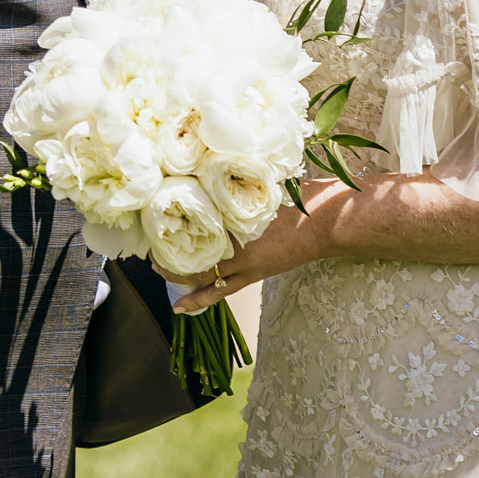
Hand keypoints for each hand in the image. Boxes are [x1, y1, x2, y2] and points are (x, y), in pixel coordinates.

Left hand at [167, 181, 346, 314]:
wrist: (327, 223)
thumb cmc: (301, 197)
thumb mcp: (267, 183)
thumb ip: (240, 185)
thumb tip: (212, 169)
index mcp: (238, 221)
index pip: (195, 223)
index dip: (172, 221)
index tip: (154, 212)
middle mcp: (237, 244)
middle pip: (192, 248)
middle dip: (168, 248)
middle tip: (150, 242)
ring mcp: (245, 264)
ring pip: (202, 273)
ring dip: (177, 273)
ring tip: (156, 268)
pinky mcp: (254, 275)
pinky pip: (220, 290)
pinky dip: (198, 299)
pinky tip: (179, 308)